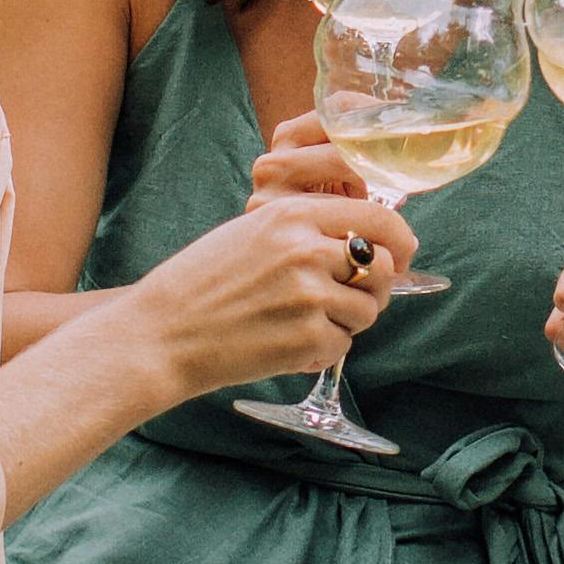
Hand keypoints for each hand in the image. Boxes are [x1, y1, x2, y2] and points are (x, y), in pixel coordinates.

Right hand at [117, 162, 414, 393]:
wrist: (160, 334)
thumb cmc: (201, 282)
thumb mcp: (250, 231)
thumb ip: (307, 229)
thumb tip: (367, 240)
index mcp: (292, 216)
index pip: (379, 218)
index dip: (400, 239)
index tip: (403, 252)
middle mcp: (307, 251)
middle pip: (385, 267)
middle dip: (377, 285)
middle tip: (350, 295)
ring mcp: (310, 298)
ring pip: (368, 310)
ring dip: (347, 319)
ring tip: (302, 319)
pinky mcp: (308, 341)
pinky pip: (343, 345)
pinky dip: (322, 348)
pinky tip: (285, 342)